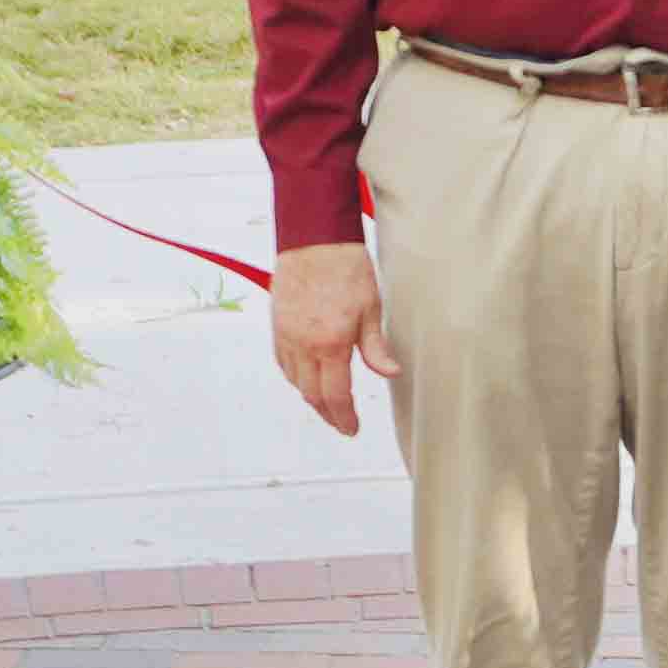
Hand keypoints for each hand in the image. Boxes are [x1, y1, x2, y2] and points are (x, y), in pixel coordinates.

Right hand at [271, 240, 395, 434]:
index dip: (344, 417)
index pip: (335, 395)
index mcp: (330, 343)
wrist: (314, 239)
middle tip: (342, 422)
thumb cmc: (345, 268)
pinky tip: (307, 376)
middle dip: (328, 413)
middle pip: (311, 394)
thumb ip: (376, 347)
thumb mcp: (371, 309)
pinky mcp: (277, 324)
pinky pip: (283, 362)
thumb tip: (390, 373)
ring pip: (295, 380)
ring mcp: (286, 335)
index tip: (351, 428)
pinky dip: (295, 376)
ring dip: (311, 396)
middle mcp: (303, 344)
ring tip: (328, 402)